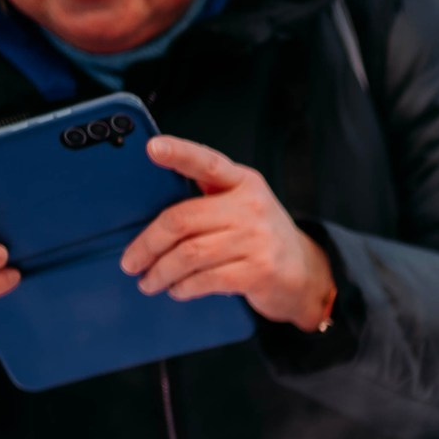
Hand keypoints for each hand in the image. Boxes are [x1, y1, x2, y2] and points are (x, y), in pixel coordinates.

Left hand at [120, 136, 336, 330]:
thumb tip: (153, 208)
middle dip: (148, 244)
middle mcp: (251, 207)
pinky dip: (185, 287)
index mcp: (244, 183)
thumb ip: (210, 198)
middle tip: (130, 262)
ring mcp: (257, 240)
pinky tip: (177, 290)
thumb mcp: (244, 207)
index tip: (151, 148)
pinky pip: (207, 279)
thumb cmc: (262, 239)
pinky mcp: (259, 271)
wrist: (308, 275)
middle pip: (182, 220)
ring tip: (149, 282)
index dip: (179, 153)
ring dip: (162, 272)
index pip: (207, 162)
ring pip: (189, 254)